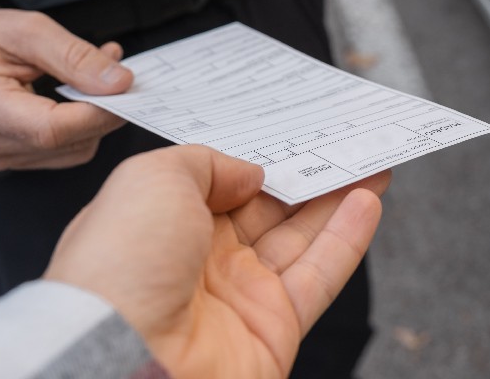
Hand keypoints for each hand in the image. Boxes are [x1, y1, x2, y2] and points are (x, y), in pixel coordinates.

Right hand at [0, 9, 132, 170]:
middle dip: (104, 108)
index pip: (51, 129)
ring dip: (96, 115)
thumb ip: (73, 55)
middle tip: (119, 68)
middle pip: (67, 143)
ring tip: (97, 73)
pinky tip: (81, 93)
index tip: (127, 85)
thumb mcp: (26, 29)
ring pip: (73, 150)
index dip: (97, 112)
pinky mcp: (13, 160)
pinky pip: (65, 151)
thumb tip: (120, 83)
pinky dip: (83, 124)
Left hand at [44, 146, 387, 378]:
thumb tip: (248, 173)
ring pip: (299, 239)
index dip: (254, 161)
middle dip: (303, 177)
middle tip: (341, 144)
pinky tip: (367, 203)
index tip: (290, 133)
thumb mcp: (151, 178)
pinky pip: (319, 276)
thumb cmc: (119, 266)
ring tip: (370, 164)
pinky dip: (347, 240)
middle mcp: (198, 262)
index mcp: (160, 225)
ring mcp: (238, 297)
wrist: (126, 357)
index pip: (217, 186)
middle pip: (265, 211)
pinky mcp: (274, 329)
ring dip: (335, 201)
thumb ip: (205, 162)